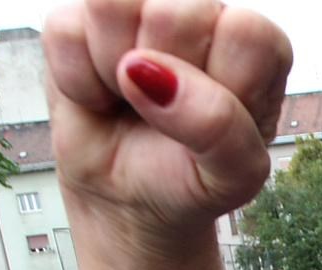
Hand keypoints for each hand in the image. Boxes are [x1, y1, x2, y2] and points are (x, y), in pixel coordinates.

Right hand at [44, 0, 290, 252]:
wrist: (132, 198)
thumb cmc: (192, 178)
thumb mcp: (230, 176)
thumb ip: (217, 126)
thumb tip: (146, 70)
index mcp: (257, 45)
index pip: (244, 32)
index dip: (220, 88)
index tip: (210, 122)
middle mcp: (201, 12)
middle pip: (174, 11)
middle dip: (164, 83)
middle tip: (166, 114)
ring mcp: (137, 7)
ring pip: (112, 4)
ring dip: (114, 73)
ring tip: (133, 99)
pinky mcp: (77, 17)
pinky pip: (64, 32)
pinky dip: (78, 83)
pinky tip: (101, 97)